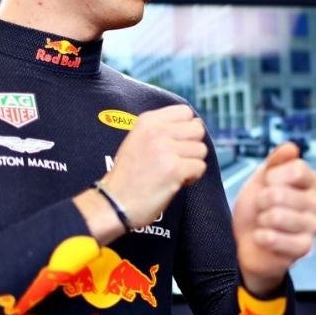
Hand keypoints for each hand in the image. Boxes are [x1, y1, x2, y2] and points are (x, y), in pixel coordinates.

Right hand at [75, 104, 206, 237]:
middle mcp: (157, 131)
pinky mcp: (174, 169)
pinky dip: (192, 177)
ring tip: (174, 172)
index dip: (187, 127)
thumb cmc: (128, 176)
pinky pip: (200, 167)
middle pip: (197, 129)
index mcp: (147, 121)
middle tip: (178, 160)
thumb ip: (162, 130)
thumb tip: (195, 125)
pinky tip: (176, 182)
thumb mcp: (138, 140)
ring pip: (201, 149)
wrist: (114, 203)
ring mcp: (166, 149)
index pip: (185, 111)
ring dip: (192, 163)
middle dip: (193, 146)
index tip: (178, 142)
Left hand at [232, 142, 315, 296]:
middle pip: (283, 193)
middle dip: (262, 200)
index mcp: (311, 181)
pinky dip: (263, 238)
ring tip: (263, 222)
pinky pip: (280, 240)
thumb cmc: (257, 208)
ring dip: (262, 219)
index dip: (274, 176)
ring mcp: (314, 226)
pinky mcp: (305, 248)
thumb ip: (276, 160)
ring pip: (279, 216)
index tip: (267, 183)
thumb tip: (291, 147)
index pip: (297, 169)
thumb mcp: (261, 178)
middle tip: (262, 207)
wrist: (246, 241)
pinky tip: (262, 237)